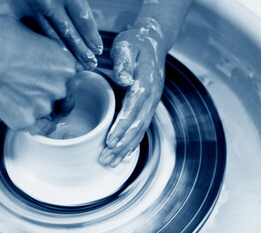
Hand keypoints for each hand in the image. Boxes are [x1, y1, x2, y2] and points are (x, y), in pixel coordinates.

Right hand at [0, 15, 75, 134]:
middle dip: (51, 98)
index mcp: (65, 64)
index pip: (69, 81)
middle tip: (32, 92)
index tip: (49, 85)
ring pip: (49, 114)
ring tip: (18, 99)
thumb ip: (43, 51)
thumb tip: (38, 56)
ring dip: (38, 110)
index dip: (57, 83)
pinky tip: (26, 117)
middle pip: (62, 100)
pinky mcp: (26, 121)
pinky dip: (34, 125)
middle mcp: (60, 87)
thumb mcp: (29, 34)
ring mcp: (44, 106)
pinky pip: (38, 128)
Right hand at [6, 0, 102, 69]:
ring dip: (66, 54)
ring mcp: (32, 9)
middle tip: (91, 64)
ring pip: (52, 38)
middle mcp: (49, 2)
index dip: (92, 37)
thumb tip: (89, 33)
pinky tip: (55, 57)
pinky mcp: (19, 14)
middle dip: (82, 51)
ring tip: (77, 65)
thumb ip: (76, 5)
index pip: (84, 20)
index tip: (98, 50)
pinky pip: (37, 35)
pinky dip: (48, 47)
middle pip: (70, 34)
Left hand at [99, 18, 166, 166]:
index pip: (133, 107)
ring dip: (127, 148)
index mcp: (145, 81)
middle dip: (123, 144)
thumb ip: (124, 61)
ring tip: (112, 163)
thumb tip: (124, 80)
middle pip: (138, 124)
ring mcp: (151, 102)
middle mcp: (151, 95)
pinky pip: (142, 127)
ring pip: (140, 129)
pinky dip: (133, 142)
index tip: (110, 140)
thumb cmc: (135, 43)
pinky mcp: (148, 106)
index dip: (122, 125)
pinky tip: (124, 154)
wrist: (152, 42)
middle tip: (107, 159)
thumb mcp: (126, 45)